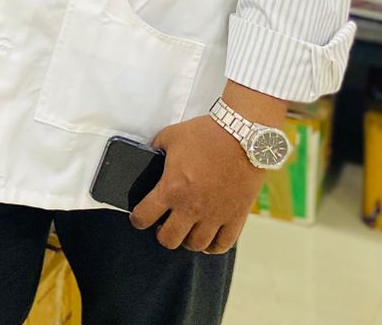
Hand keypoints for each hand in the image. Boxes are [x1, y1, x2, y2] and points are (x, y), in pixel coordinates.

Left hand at [129, 114, 264, 254]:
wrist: (243, 136)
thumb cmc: (207, 135)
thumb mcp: (170, 136)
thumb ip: (156, 150)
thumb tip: (149, 156)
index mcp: (172, 188)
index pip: (144, 217)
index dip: (137, 219)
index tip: (139, 217)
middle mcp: (192, 207)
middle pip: (169, 239)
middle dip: (162, 233)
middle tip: (163, 224)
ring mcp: (215, 215)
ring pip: (195, 245)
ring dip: (187, 240)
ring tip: (186, 230)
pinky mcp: (236, 217)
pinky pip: (223, 244)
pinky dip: (213, 246)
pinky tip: (209, 238)